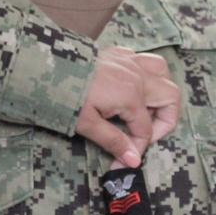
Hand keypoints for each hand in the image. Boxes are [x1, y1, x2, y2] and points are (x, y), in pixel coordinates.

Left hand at [74, 46, 180, 166]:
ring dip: (159, 90)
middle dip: (164, 120)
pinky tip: (128, 84)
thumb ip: (114, 141)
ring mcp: (128, 61)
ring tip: (145, 107)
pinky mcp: (117, 53)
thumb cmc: (64, 95)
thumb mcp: (87, 124)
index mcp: (131, 96)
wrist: (46, 67)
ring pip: (161, 70)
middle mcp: (136, 76)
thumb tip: (133, 160)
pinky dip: (143, 72)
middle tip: (146, 134)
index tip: (124, 160)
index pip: (145, 129)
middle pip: (169, 97)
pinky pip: (141, 58)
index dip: (137, 147)